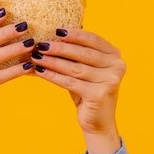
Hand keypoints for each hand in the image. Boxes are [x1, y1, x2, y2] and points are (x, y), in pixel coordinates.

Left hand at [31, 28, 126, 153]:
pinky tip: (40, 70)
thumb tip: (53, 34)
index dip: (74, 34)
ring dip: (53, 61)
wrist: (98, 122)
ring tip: (36, 56)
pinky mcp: (99, 94)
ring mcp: (110, 80)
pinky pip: (70, 82)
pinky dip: (53, 76)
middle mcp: (117, 66)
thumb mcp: (86, 69)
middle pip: (83, 53)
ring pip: (75, 68)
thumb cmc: (88, 91)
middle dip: (59, 48)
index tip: (55, 30)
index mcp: (115, 55)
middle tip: (40, 43)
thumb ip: (77, 53)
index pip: (93, 39)